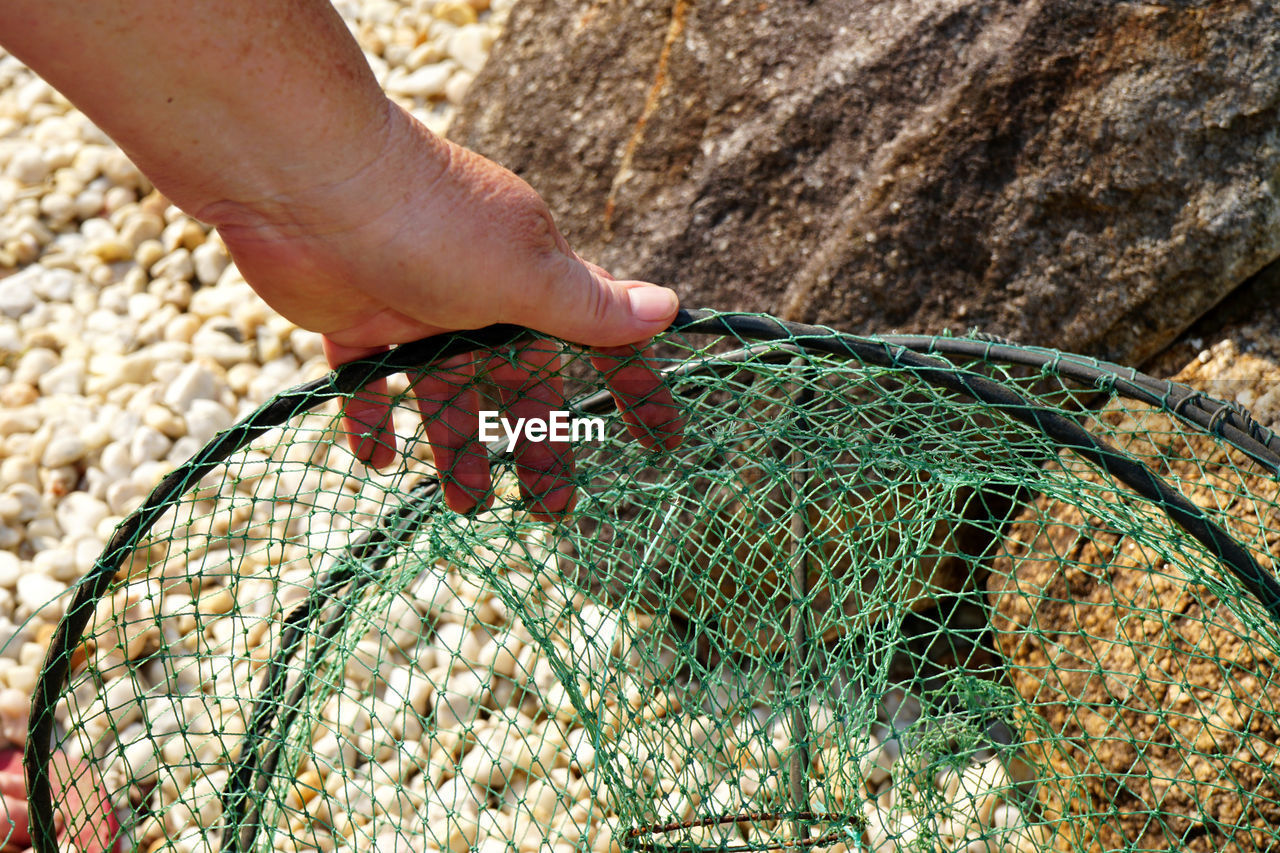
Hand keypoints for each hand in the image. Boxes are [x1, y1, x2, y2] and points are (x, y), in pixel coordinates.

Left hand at [202, 103, 684, 519]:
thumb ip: (590, 306)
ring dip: (458, 448)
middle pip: (521, 383)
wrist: (309, 185)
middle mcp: (480, 294)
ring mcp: (418, 309)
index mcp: (532, 278)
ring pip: (449, 392)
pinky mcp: (358, 322)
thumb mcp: (524, 275)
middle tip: (549, 509)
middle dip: (537, 443)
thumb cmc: (430, 225)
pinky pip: (372, 384)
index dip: (632, 386)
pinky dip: (376, 421)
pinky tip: (378, 461)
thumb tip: (670, 309)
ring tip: (465, 505)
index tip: (661, 439)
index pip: (598, 338)